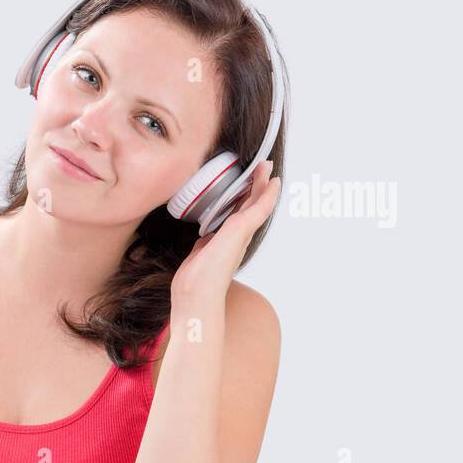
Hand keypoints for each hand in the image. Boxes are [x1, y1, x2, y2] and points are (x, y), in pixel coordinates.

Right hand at [171, 159, 280, 300]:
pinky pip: (217, 224)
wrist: (194, 296)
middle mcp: (235, 235)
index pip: (260, 203)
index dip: (266, 186)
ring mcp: (221, 241)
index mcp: (243, 230)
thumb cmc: (212, 274)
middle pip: (249, 204)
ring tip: (241, 181)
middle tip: (259, 166)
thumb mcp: (233, 239)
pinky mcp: (206, 247)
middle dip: (256, 184)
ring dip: (240, 196)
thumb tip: (264, 196)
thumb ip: (248, 217)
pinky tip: (215, 209)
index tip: (268, 169)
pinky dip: (220, 212)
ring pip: (235, 213)